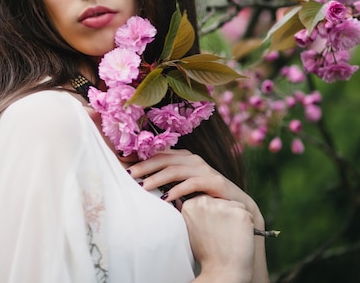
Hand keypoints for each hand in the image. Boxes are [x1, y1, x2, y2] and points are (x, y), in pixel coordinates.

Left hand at [128, 149, 258, 216]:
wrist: (237, 206)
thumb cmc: (204, 197)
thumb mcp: (182, 186)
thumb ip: (165, 181)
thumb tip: (138, 181)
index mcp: (183, 157)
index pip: (158, 154)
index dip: (140, 158)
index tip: (122, 164)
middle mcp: (193, 159)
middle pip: (164, 159)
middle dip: (144, 166)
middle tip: (128, 175)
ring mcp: (204, 169)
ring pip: (175, 169)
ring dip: (157, 178)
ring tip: (142, 187)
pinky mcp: (214, 181)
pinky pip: (192, 183)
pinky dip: (177, 190)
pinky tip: (165, 198)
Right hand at [182, 195, 254, 282]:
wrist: (222, 272)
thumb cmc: (207, 255)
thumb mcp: (190, 231)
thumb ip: (193, 214)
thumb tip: (195, 203)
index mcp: (190, 205)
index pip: (205, 200)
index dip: (211, 215)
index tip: (210, 228)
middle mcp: (204, 202)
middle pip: (219, 200)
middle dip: (222, 213)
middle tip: (218, 234)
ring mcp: (222, 206)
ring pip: (233, 205)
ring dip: (234, 217)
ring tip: (228, 236)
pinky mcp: (240, 212)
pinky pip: (245, 213)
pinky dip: (245, 224)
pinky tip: (238, 236)